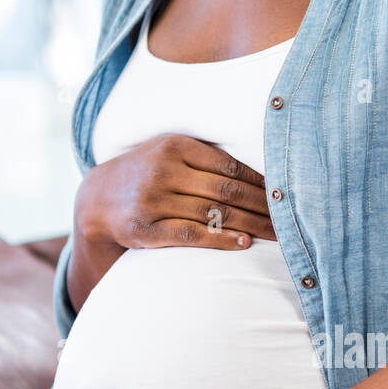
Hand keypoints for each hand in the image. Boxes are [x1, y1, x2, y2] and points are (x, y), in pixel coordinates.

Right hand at [79, 133, 275, 251]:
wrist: (97, 198)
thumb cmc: (147, 173)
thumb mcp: (170, 153)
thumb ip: (207, 158)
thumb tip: (262, 175)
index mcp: (175, 145)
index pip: (229, 165)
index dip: (260, 181)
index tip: (285, 193)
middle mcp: (163, 170)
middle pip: (226, 190)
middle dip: (262, 206)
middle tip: (290, 218)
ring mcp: (153, 200)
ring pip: (213, 213)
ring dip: (249, 225)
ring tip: (276, 233)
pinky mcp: (146, 229)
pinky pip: (192, 234)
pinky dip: (221, 239)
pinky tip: (243, 243)